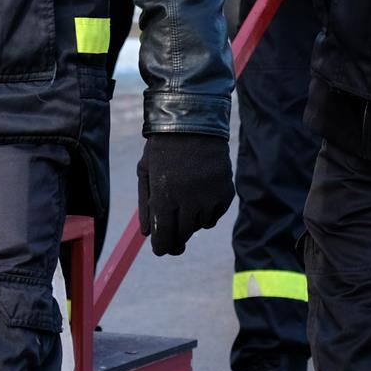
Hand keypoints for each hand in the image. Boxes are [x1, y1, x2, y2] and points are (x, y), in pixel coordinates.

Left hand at [137, 133, 233, 255]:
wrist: (194, 123)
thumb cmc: (164, 147)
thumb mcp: (145, 172)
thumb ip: (146, 204)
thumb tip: (148, 234)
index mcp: (165, 198)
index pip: (164, 239)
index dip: (162, 247)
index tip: (162, 248)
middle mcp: (189, 202)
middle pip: (183, 236)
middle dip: (176, 238)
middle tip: (174, 235)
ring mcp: (209, 198)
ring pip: (200, 225)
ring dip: (192, 220)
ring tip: (187, 200)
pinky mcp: (226, 193)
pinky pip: (215, 215)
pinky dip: (208, 211)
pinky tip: (201, 195)